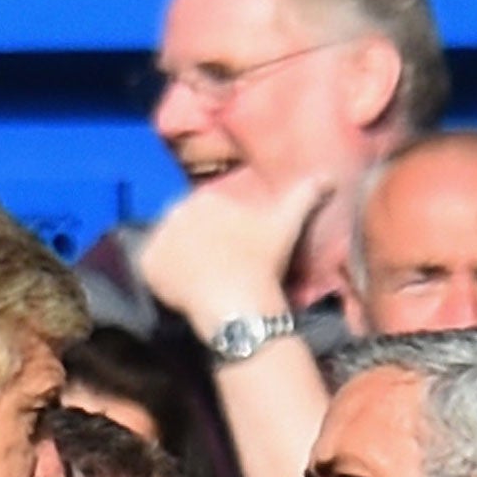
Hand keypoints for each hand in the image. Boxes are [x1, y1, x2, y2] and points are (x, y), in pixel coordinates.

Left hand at [138, 173, 331, 335]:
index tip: (235, 256)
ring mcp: (159, 238)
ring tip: (203, 283)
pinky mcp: (146, 266)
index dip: (221, 237)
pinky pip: (151, 271)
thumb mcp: (287, 221)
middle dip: (198, 247)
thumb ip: (307, 193)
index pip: (209, 215)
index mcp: (205, 197)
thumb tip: (329, 175)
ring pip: (169, 250)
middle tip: (219, 272)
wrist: (237, 301)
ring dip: (181, 262)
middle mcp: (175, 210)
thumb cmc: (262, 259)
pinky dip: (163, 280)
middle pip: (186, 231)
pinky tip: (185, 291)